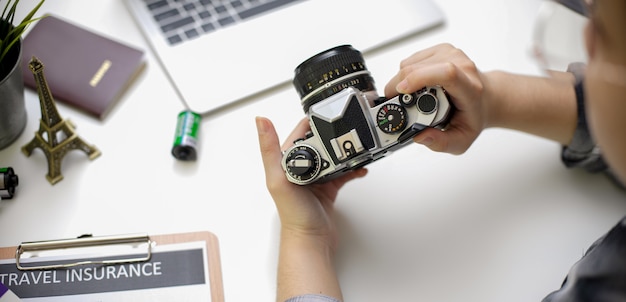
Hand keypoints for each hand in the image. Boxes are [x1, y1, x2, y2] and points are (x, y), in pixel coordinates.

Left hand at [255, 116, 366, 249]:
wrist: (311, 241)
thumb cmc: (293, 215)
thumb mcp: (279, 178)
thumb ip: (269, 149)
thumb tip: (260, 121)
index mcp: (286, 162)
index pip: (300, 133)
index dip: (313, 121)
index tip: (327, 112)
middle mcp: (300, 168)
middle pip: (321, 142)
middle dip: (335, 135)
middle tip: (348, 131)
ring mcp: (316, 178)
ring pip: (334, 156)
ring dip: (346, 151)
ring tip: (357, 148)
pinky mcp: (328, 188)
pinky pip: (343, 173)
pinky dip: (353, 169)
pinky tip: (360, 168)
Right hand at [384, 43, 486, 154]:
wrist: (485, 98)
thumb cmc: (473, 116)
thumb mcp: (461, 140)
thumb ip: (441, 143)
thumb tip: (419, 136)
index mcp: (469, 88)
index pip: (446, 73)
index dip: (420, 78)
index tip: (402, 90)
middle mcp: (462, 66)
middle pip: (420, 68)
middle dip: (399, 86)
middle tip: (398, 105)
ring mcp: (451, 54)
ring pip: (411, 63)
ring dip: (402, 81)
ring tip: (411, 96)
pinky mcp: (441, 49)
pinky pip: (412, 59)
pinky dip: (406, 74)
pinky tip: (416, 85)